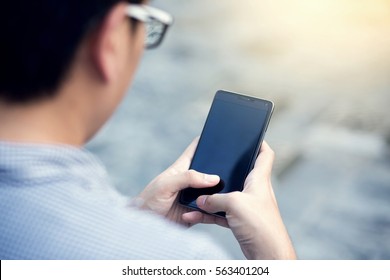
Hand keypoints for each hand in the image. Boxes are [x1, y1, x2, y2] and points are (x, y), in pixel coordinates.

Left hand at [135, 137, 219, 225]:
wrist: (145, 226)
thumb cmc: (149, 201)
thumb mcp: (166, 185)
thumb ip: (187, 178)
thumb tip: (213, 177)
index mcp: (181, 168)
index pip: (195, 150)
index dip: (205, 141)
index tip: (219, 134)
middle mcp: (191, 181)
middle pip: (210, 171)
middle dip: (221, 170)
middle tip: (231, 172)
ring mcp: (195, 196)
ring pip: (214, 191)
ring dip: (218, 194)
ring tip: (223, 195)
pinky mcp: (198, 212)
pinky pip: (211, 211)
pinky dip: (212, 211)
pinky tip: (210, 212)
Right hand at [182, 142, 296, 259]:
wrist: (267, 254)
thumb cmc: (259, 224)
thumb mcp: (234, 204)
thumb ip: (214, 199)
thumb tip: (201, 201)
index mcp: (259, 180)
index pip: (265, 154)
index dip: (259, 142)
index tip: (249, 135)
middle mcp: (255, 191)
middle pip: (242, 173)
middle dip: (226, 168)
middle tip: (213, 162)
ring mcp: (248, 206)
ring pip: (227, 195)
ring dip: (213, 196)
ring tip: (197, 195)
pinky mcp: (241, 221)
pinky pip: (222, 212)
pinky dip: (210, 213)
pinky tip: (195, 215)